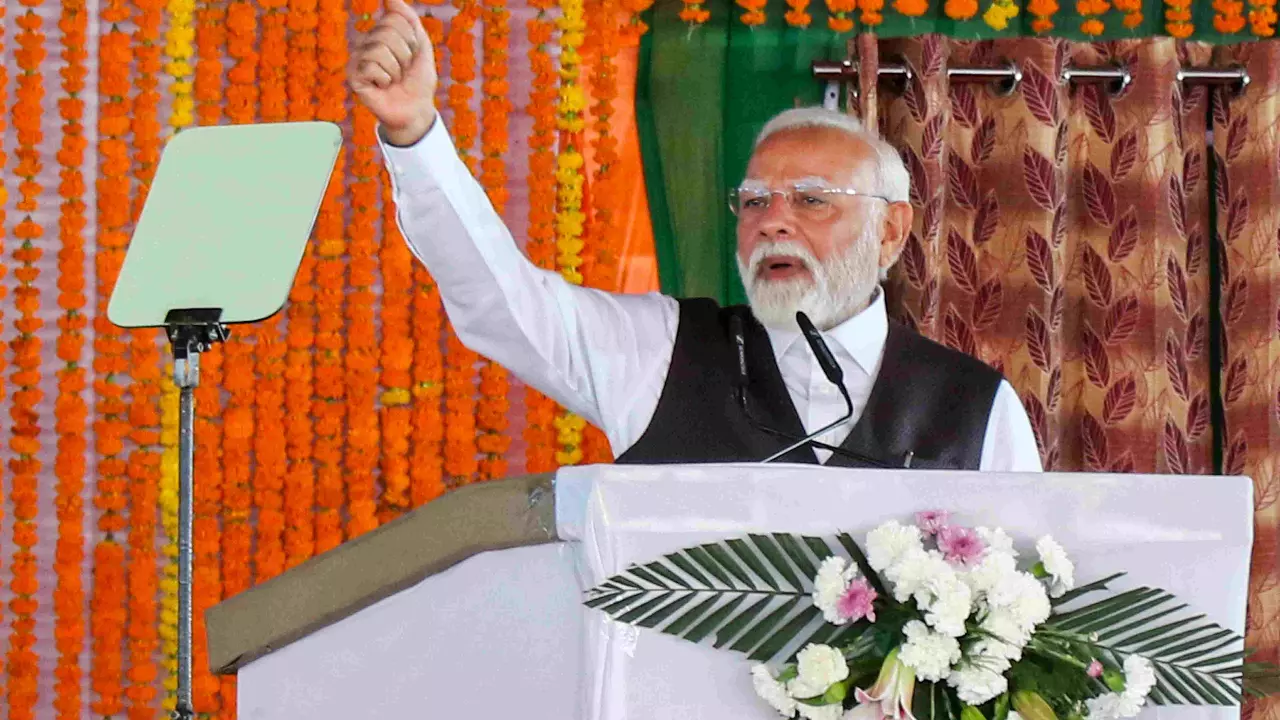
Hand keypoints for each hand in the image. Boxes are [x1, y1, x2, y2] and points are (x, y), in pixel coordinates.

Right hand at [348, 0, 437, 145]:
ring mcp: (358, 59)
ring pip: (379, 49)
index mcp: (382, 33)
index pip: (394, 18)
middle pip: (388, 32)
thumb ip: (409, 20)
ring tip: (394, 80)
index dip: (411, 39)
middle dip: (405, 55)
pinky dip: (385, 79)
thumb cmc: (418, 80)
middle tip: (403, 71)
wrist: (416, 110)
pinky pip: (371, 66)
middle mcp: (366, 42)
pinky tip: (382, 87)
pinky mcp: (353, 76)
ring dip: (396, 69)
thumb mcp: (421, 46)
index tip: (412, 56)